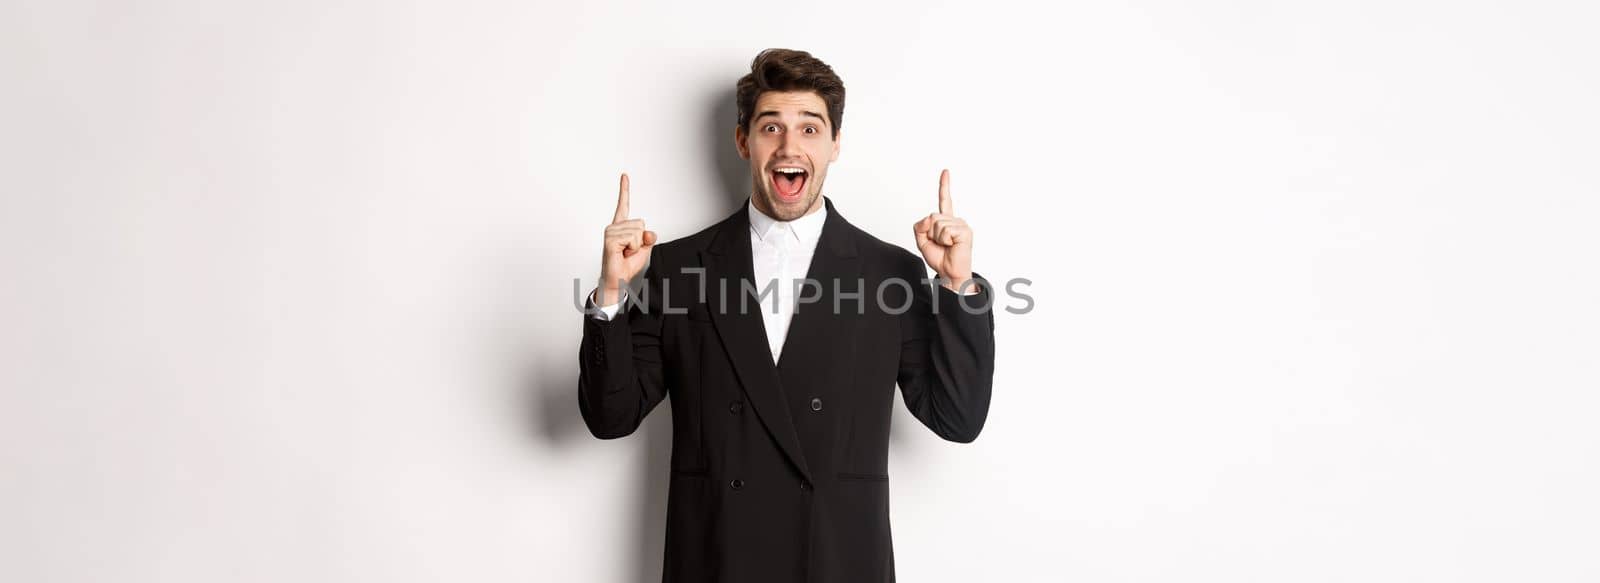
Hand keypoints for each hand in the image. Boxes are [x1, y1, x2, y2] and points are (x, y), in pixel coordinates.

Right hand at [598, 172, 655, 305]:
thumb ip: (648, 238)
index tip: (624, 175)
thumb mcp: (644, 250)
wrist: (618, 280)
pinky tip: (622, 254)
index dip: (624, 190)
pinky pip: (633, 239)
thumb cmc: (627, 265)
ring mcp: (611, 232)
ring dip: (636, 247)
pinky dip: (632, 249)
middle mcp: (614, 226)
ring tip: (625, 253)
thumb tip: (649, 232)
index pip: (623, 205)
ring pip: (638, 232)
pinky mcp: (610, 239)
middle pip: (641, 223)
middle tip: (629, 251)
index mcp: (621, 227)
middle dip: (641, 240)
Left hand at [913, 169, 974, 292]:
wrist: (949, 273)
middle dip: (929, 233)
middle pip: (932, 217)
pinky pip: (945, 231)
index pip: (944, 200)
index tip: (945, 171)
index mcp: (946, 221)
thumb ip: (920, 226)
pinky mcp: (965, 231)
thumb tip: (929, 218)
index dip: (944, 185)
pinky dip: (944, 241)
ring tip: (947, 246)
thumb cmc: (940, 258)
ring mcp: (961, 225)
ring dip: (937, 238)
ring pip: (937, 224)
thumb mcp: (922, 241)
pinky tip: (952, 246)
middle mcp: (955, 220)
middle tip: (940, 245)